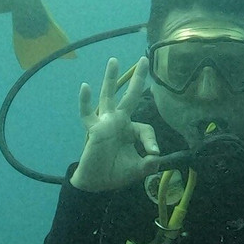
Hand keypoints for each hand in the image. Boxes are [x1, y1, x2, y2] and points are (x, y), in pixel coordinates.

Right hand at [70, 57, 161, 191]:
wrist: (97, 184)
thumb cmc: (116, 174)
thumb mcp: (138, 169)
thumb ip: (150, 163)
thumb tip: (157, 156)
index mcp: (130, 130)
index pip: (145, 128)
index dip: (151, 140)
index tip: (153, 153)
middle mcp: (118, 122)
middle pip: (130, 96)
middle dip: (138, 79)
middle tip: (144, 59)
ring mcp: (105, 123)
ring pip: (109, 97)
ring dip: (110, 79)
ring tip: (113, 60)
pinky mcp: (94, 129)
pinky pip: (87, 114)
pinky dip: (85, 101)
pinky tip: (85, 87)